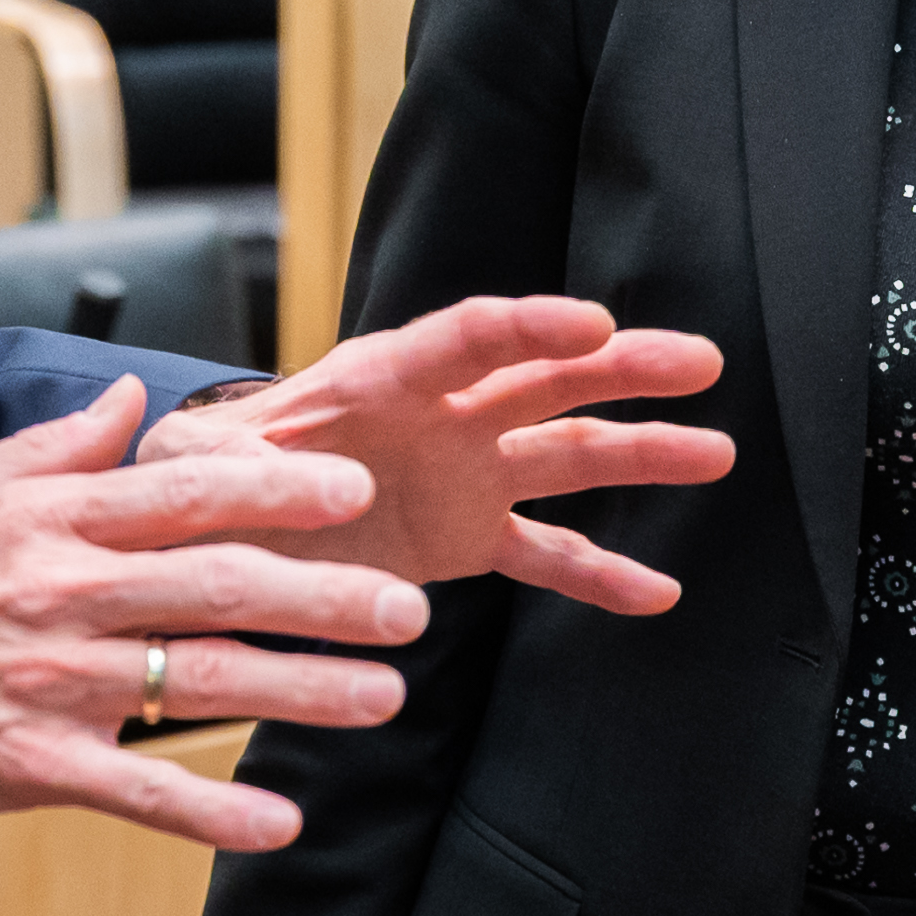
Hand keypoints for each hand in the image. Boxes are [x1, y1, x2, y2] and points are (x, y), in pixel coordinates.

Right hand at [0, 380, 424, 850]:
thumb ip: (57, 450)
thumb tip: (130, 403)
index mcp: (53, 522)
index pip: (188, 494)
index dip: (279, 489)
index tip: (353, 487)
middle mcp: (66, 596)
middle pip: (221, 588)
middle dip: (326, 595)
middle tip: (408, 605)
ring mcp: (54, 684)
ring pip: (201, 684)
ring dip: (302, 692)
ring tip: (384, 696)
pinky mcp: (34, 765)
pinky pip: (138, 792)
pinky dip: (211, 811)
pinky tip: (282, 821)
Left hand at [140, 294, 729, 614]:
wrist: (218, 521)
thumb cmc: (203, 475)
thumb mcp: (198, 461)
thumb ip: (230, 460)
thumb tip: (300, 476)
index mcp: (378, 380)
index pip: (466, 338)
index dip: (530, 325)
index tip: (595, 324)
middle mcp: (440, 415)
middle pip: (543, 378)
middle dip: (621, 367)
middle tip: (700, 361)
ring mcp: (465, 473)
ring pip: (567, 455)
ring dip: (640, 453)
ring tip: (718, 453)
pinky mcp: (469, 536)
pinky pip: (546, 553)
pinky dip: (599, 572)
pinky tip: (658, 591)